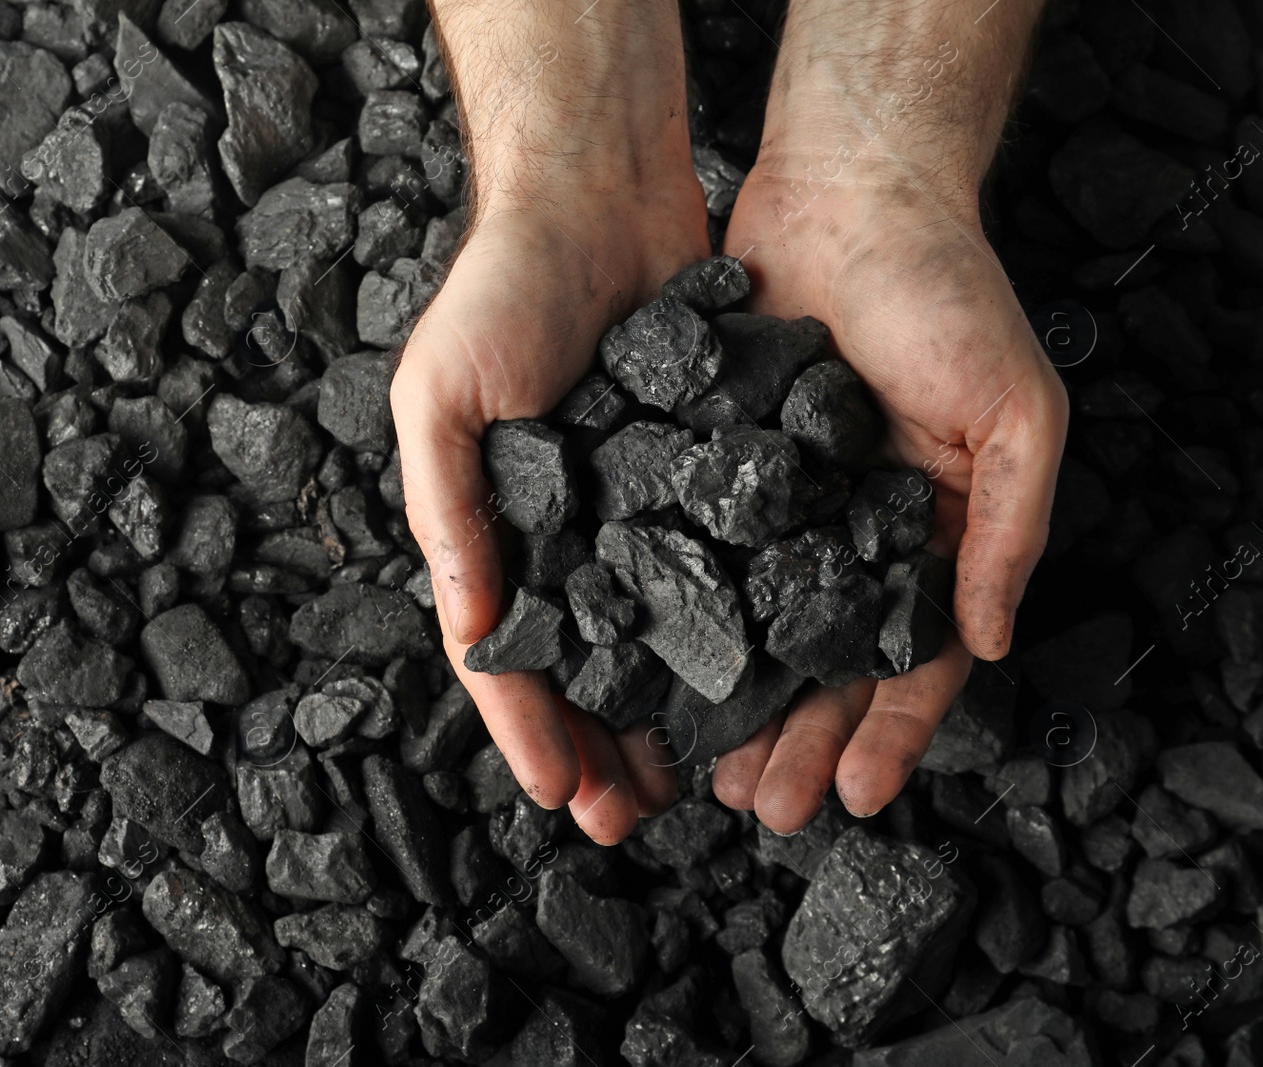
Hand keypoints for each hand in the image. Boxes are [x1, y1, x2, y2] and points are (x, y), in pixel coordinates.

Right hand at [391, 0, 704, 843]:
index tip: (567, 797)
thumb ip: (448, 509)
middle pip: (581, 665)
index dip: (529, 729)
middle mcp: (561, 531)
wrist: (597, 191)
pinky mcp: (700, 474)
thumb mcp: (440, 397)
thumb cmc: (498, 289)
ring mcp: (632, 509)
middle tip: (637, 819)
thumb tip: (468, 628)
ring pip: (653, 635)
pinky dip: (728, 629)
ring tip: (697, 781)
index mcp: (492, 526)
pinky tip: (758, 680)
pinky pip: (716, 568)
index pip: (504, 652)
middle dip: (602, 747)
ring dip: (666, 712)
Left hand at [710, 0, 1065, 831]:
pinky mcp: (703, 467)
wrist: (849, 191)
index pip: (910, 658)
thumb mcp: (1015, 413)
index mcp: (923, 535)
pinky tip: (646, 673)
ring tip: (701, 772)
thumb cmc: (949, 295)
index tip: (855, 792)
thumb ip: (1009, 529)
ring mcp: (771, 507)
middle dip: (795, 740)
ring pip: (745, 629)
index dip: (890, 731)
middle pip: (819, 665)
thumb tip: (993, 644)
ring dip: (730, 706)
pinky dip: (671, 619)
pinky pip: (686, 556)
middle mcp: (843, 534)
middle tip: (760, 807)